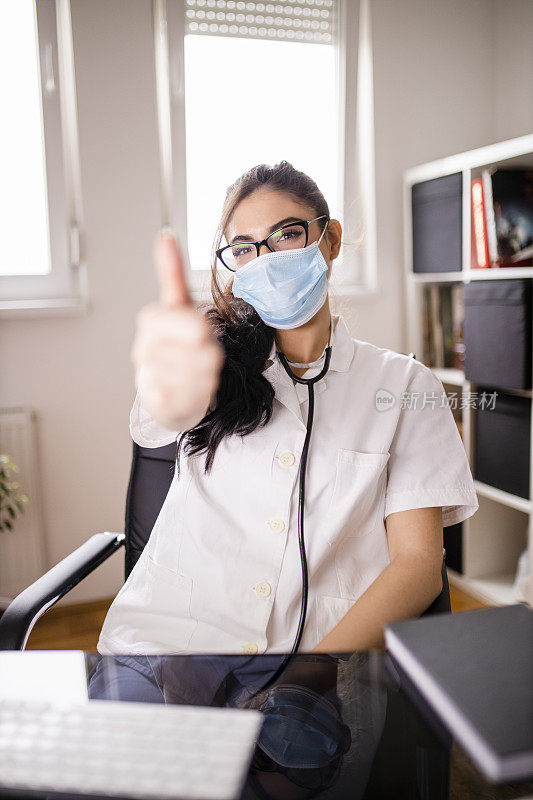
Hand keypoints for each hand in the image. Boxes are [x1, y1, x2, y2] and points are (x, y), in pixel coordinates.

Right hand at [131, 229, 224, 430]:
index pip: (196, 326)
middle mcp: (145, 349)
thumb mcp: (179, 307)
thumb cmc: (176, 344)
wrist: (165, 392)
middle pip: (204, 352)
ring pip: (201, 375)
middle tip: (200, 356)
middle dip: (209, 355)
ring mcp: (149, 377)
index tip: (203, 336)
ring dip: (206, 376)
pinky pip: (194, 397)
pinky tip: (191, 389)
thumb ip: (172, 274)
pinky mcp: (158, 403)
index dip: (205, 334)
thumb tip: (165, 234)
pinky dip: (200, 394)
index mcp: (152, 320)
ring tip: (194, 373)